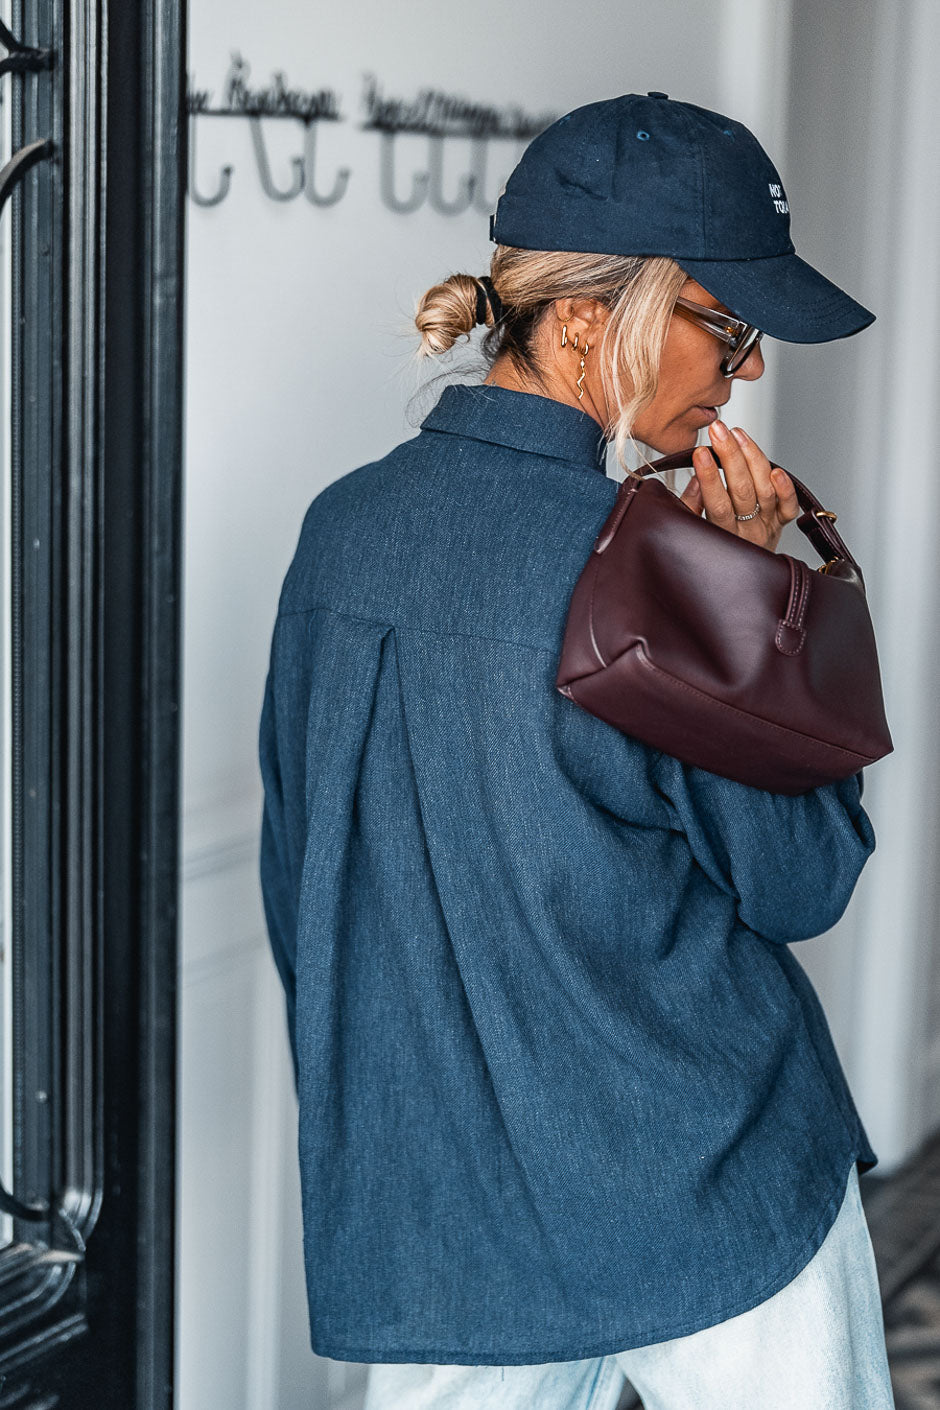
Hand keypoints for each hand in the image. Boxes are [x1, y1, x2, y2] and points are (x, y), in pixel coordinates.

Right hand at [679, 421, 799, 551]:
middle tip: (718, 431)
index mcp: (723, 537)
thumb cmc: (714, 553)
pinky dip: (785, 487)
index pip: (717, 503)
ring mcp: (767, 526)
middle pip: (743, 490)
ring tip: (737, 434)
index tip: (700, 452)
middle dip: (730, 456)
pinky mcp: (781, 522)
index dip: (709, 476)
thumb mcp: (693, 533)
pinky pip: (789, 506)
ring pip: (765, 489)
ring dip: (752, 458)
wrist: (741, 581)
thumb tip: (696, 480)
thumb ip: (691, 509)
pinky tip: (775, 469)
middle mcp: (749, 532)